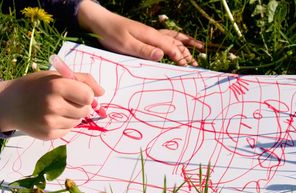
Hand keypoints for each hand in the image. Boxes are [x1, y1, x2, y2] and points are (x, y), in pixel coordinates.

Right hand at [0, 71, 103, 139]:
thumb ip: (83, 80)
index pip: (88, 96)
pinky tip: (51, 117)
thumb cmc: (37, 86)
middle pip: (86, 110)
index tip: (77, 91)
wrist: (9, 104)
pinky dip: (65, 123)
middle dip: (81, 104)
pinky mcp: (49, 135)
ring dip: (73, 114)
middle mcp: (53, 105)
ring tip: (56, 108)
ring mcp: (50, 122)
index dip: (86, 94)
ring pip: (79, 120)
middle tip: (66, 99)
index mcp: (56, 86)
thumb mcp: (57, 76)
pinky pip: (69, 129)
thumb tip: (102, 92)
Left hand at [77, 0, 202, 65]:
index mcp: (150, 36)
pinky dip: (173, 42)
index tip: (188, 68)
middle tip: (196, 64)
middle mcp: (152, 34)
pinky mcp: (143, 36)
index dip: (180, 58)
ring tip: (195, 48)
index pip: (171, 48)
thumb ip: (144, 50)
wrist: (99, 21)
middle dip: (186, 52)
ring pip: (171, 39)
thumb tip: (162, 55)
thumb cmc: (110, 33)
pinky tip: (174, 46)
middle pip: (174, 42)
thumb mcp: (125, 44)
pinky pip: (163, 39)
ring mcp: (148, 34)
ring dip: (183, 45)